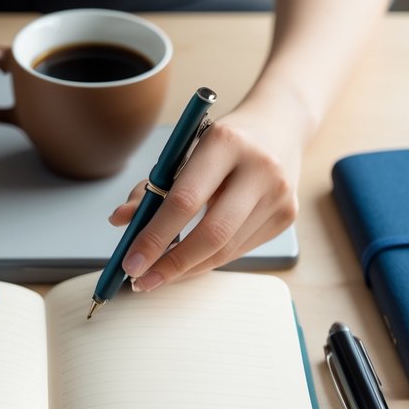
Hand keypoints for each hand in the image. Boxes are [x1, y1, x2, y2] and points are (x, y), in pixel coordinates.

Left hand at [108, 106, 300, 290]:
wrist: (279, 126)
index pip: (184, 201)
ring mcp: (279, 193)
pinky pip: (240, 249)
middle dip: (171, 265)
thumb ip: (150, 188)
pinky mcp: (289, 213)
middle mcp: (259, 168)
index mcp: (225, 142)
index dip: (155, 237)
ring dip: (187, 269)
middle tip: (141, 281)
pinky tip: (189, 261)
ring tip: (158, 276)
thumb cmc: (221, 143)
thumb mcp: (183, 152)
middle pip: (212, 234)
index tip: (130, 262)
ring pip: (226, 249)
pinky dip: (210, 259)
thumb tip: (120, 221)